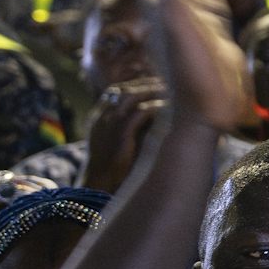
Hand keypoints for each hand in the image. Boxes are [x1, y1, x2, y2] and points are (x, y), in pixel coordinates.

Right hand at [81, 78, 168, 192]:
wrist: (100, 185)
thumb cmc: (113, 164)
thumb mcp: (116, 139)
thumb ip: (128, 124)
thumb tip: (152, 111)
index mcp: (99, 117)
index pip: (117, 91)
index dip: (136, 85)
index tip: (156, 83)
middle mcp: (103, 118)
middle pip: (126, 91)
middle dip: (147, 86)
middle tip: (168, 85)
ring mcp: (110, 126)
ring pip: (132, 98)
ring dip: (152, 94)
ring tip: (170, 93)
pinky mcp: (120, 136)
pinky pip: (139, 114)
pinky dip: (154, 108)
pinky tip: (167, 108)